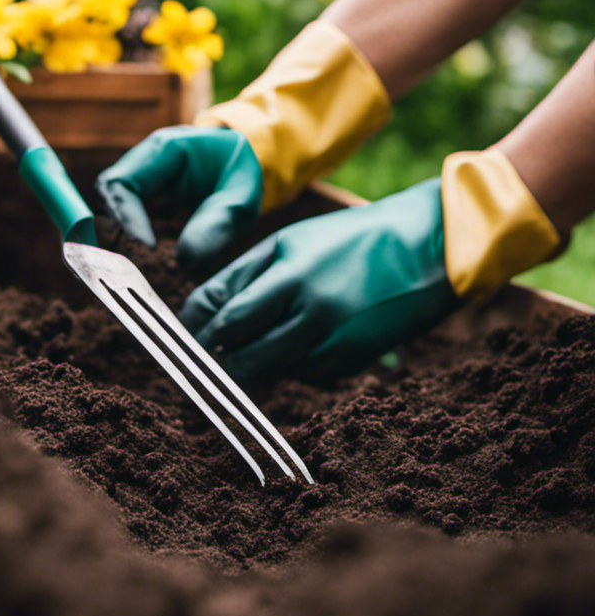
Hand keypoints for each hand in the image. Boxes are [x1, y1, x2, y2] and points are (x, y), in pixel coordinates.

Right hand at [96, 125, 261, 265]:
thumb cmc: (240, 175)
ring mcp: (140, 169)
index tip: (150, 246)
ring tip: (141, 251)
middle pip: (109, 188)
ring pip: (110, 197)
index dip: (128, 217)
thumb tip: (186, 258)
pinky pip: (120, 204)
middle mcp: (145, 156)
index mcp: (166, 148)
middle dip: (119, 222)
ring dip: (119, 225)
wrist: (238, 162)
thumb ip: (220, 223)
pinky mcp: (141, 185)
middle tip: (139, 253)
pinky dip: (126, 226)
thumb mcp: (243, 198)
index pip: (123, 182)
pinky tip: (143, 245)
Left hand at [179, 179, 460, 383]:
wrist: (430, 247)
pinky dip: (293, 368)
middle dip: (212, 354)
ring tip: (240, 360)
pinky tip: (299, 351)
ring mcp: (332, 331)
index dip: (193, 324)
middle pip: (236, 343)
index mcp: (285, 264)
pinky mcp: (353, 357)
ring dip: (249, 366)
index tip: (185, 333)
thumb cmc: (352, 240)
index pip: (218, 304)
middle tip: (201, 359)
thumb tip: (205, 311)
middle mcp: (306, 298)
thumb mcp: (295, 242)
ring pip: (268, 366)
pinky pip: (306, 375)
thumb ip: (248, 274)